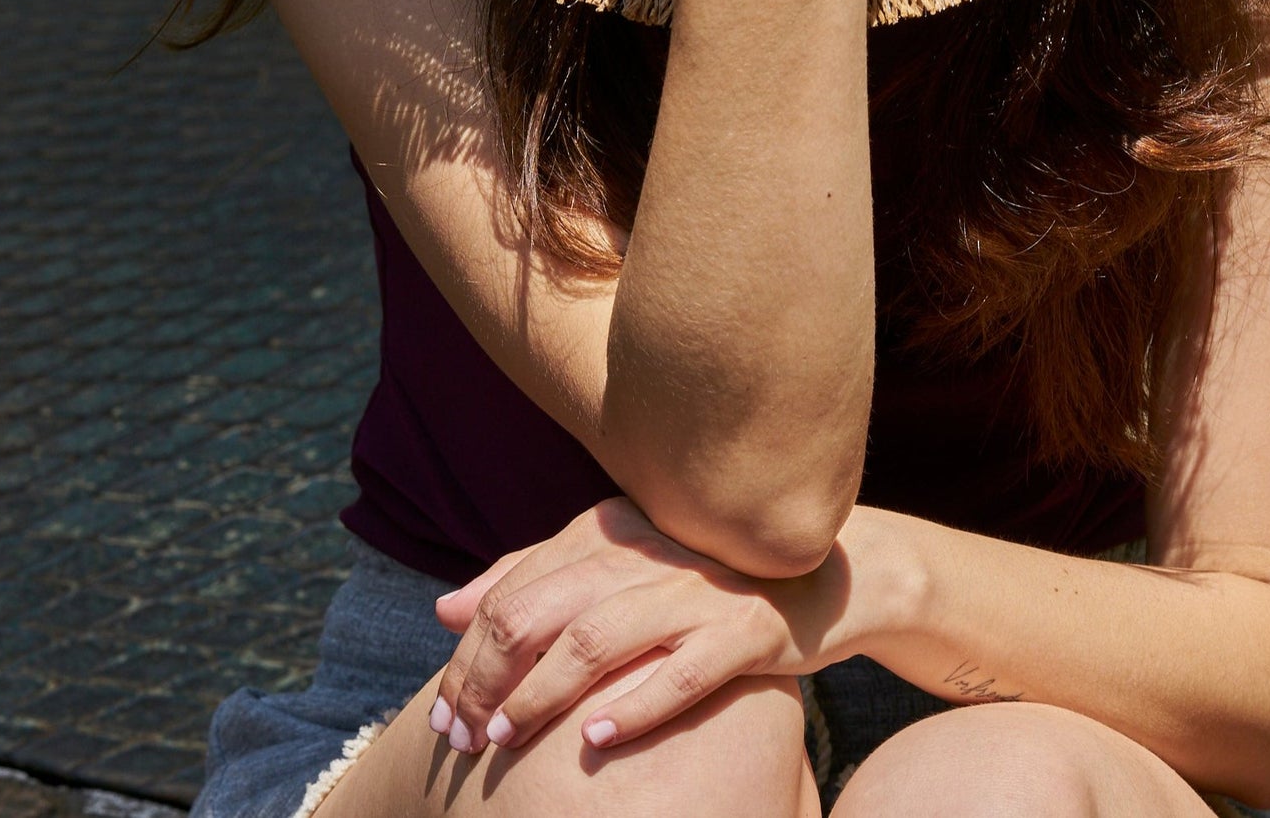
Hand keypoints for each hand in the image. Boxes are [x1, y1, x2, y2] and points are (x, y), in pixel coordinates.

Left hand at [426, 497, 864, 755]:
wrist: (825, 577)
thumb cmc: (702, 581)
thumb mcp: (617, 565)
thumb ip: (535, 579)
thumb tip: (445, 608)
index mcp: (610, 529)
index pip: (512, 591)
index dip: (467, 655)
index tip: (445, 714)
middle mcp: (647, 552)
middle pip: (539, 612)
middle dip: (487, 680)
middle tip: (461, 738)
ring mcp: (698, 591)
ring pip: (596, 639)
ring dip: (540, 695)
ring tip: (504, 740)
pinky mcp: (747, 630)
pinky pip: (682, 672)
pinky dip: (634, 706)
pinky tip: (594, 739)